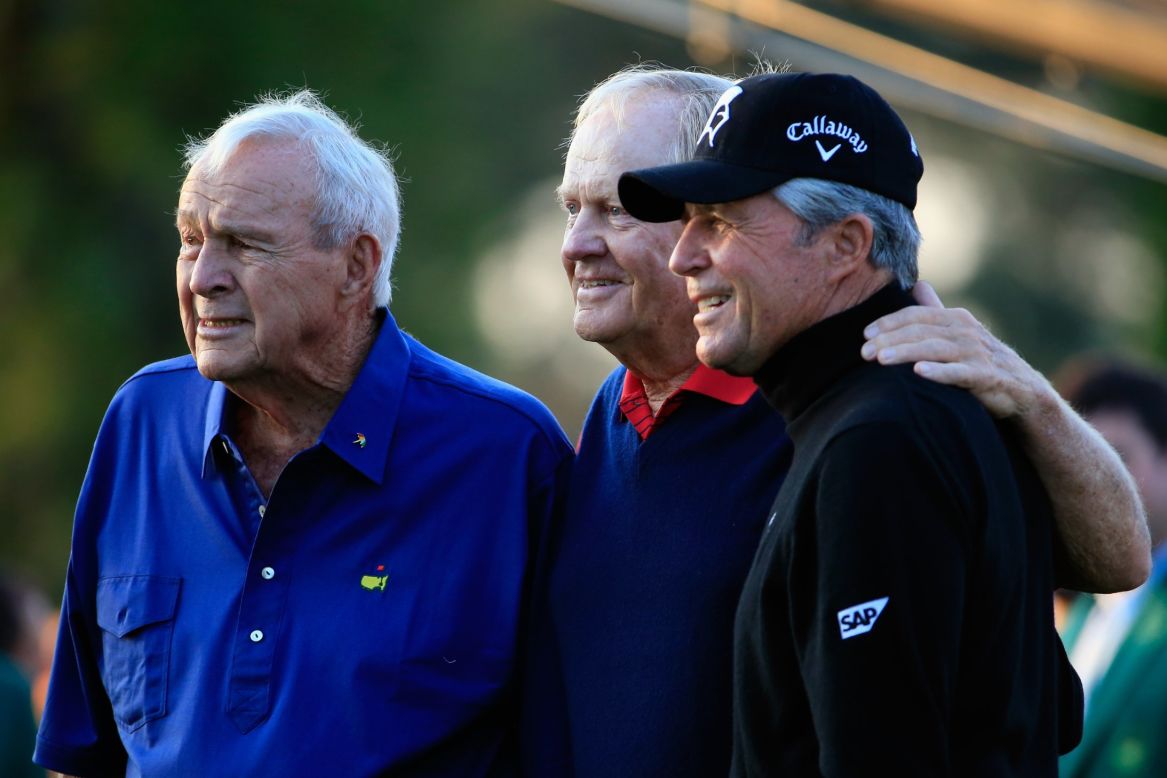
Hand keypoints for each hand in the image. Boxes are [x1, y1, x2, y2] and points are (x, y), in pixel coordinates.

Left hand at [860, 281, 1048, 418]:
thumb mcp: (959, 331)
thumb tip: (918, 285)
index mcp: (955, 318)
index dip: (888, 323)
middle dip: (889, 340)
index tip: (864, 334)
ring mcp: (976, 352)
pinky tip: (919, 373)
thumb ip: (936, 310)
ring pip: (934, 349)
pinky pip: (959, 373)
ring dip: (905, 353)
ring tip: (880, 359)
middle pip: (920, 331)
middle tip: (863, 352)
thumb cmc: (981, 360)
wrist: (1022, 389)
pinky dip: (939, 372)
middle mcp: (965, 331)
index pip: (915, 316)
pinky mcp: (987, 376)